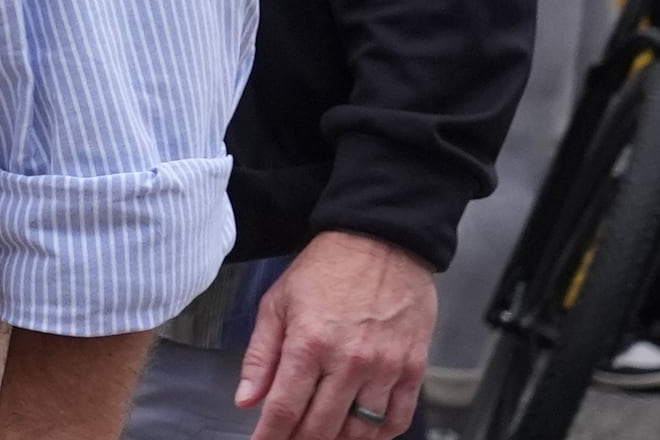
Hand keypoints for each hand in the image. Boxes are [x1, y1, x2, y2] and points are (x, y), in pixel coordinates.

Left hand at [235, 231, 433, 439]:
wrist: (382, 238)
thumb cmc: (328, 267)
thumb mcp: (279, 302)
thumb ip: (261, 355)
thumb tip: (246, 400)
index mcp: (310, 342)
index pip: (285, 410)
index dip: (270, 437)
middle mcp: (349, 360)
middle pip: (320, 428)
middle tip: (290, 439)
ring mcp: (385, 367)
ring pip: (359, 432)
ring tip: (323, 434)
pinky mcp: (413, 367)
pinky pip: (397, 419)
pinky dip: (379, 435)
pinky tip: (362, 432)